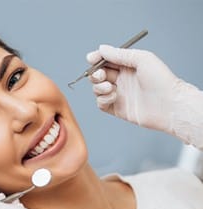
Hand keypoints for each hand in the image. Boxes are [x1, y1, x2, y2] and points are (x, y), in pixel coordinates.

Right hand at [87, 45, 202, 147]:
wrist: (169, 105)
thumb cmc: (161, 80)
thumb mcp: (141, 59)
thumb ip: (119, 54)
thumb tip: (102, 48)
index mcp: (127, 66)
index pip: (106, 61)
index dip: (96, 59)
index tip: (91, 58)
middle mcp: (122, 80)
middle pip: (98, 75)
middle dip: (95, 74)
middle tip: (101, 75)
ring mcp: (119, 94)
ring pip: (97, 89)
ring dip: (99, 87)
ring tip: (110, 87)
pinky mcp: (117, 108)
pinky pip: (101, 103)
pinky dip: (103, 99)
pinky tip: (113, 97)